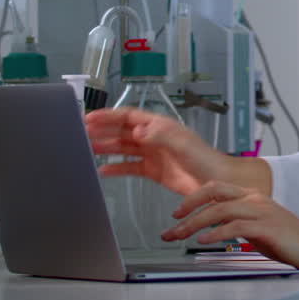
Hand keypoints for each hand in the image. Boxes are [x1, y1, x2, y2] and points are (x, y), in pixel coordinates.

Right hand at [85, 107, 270, 196]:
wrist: (217, 182)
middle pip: (122, 131)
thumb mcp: (182, 143)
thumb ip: (159, 135)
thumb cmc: (205, 159)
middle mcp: (154, 137)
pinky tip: (103, 171)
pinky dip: (116, 167)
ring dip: (105, 148)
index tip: (89, 118)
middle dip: (102, 131)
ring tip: (86, 150)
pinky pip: (130, 166)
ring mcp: (153, 154)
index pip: (128, 116)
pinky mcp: (154, 171)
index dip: (108, 116)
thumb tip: (138, 130)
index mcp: (160, 126)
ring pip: (123, 148)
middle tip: (81, 134)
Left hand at [163, 181, 298, 284]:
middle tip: (170, 225)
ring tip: (178, 235)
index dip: (193, 198)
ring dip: (194, 223)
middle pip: (212, 194)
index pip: (216, 188)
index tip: (177, 213)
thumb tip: (217, 230)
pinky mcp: (266, 227)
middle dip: (187, 208)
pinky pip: (234, 226)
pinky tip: (204, 240)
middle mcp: (255, 199)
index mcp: (253, 197)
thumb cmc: (291, 242)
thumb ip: (239, 225)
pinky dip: (216, 233)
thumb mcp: (259, 229)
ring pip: (218, 210)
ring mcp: (261, 211)